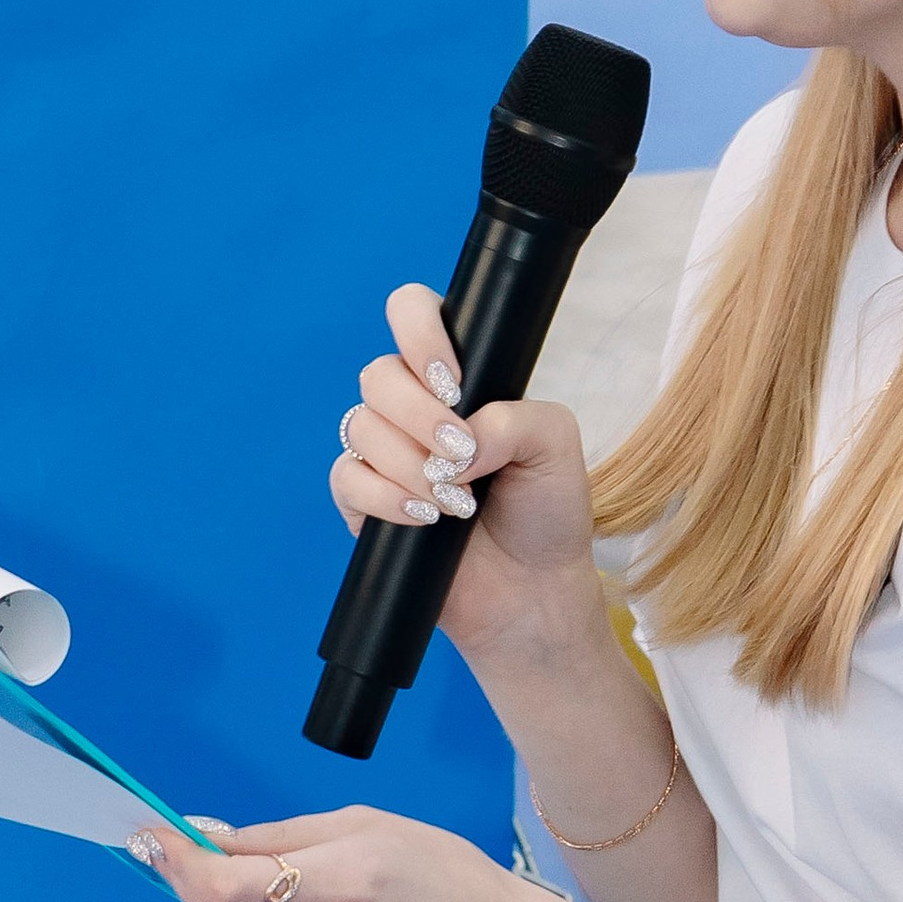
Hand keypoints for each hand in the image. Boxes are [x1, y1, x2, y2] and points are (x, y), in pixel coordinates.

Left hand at [134, 803, 544, 901]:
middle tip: (209, 854)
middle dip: (203, 880)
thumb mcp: (371, 828)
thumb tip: (208, 838)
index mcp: (348, 882)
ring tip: (300, 895)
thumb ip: (281, 836)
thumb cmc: (448, 883)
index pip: (226, 886)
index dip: (179, 863)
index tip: (155, 839)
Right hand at [331, 283, 604, 670]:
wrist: (533, 589)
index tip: (452, 380)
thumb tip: (459, 438)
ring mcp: (383, 452)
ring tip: (457, 503)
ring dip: (411, 465)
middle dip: (419, 415)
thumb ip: (514, 418)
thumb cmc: (546, 511)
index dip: (419, 330)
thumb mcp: (555, 445)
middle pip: (378, 374)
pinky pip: (347, 478)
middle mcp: (413, 406)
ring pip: (361, 426)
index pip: (412, 312)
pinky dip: (386, 497)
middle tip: (461, 455)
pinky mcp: (362, 501)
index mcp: (457, 376)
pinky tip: (425, 518)